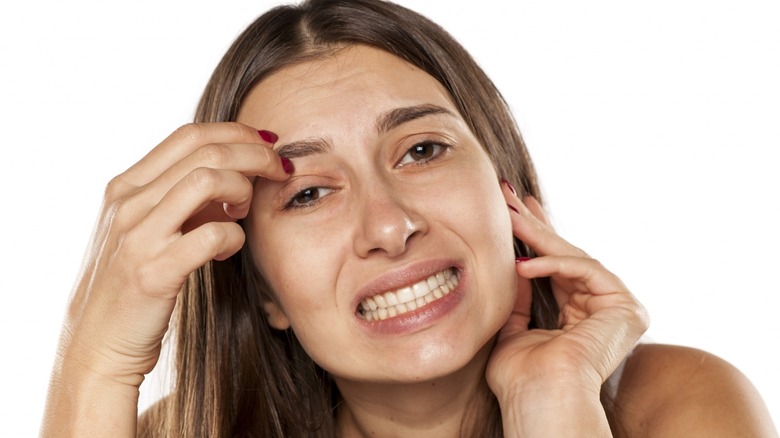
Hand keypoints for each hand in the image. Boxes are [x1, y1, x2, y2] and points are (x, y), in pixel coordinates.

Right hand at [57, 123, 288, 385]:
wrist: (97, 345)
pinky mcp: (153, 274)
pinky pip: (212, 235)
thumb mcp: (147, 231)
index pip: (190, 135)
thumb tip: (233, 178)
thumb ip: (180, 201)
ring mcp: (138, 237)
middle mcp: (128, 204)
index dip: (236, 133)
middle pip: (206, 151)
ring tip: (246, 210)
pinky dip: (234, 237)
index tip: (267, 145)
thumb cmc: (132, 286)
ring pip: (207, 180)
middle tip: (280, 170)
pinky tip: (232, 248)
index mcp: (125, 187)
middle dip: (255, 154)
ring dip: (244, 188)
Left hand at [486, 183, 649, 403]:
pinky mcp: (627, 309)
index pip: (557, 268)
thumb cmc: (522, 378)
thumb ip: (519, 299)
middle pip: (567, 257)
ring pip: (575, 259)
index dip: (536, 238)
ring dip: (539, 236)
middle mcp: (602, 311)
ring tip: (508, 218)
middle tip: (509, 197)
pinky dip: (554, 263)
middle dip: (536, 226)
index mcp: (579, 317)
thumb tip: (516, 264)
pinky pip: (588, 271)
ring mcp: (618, 309)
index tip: (514, 211)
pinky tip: (524, 264)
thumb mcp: (514, 328)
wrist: (540, 399)